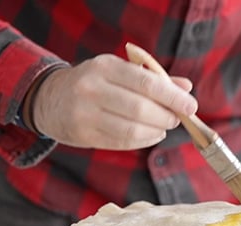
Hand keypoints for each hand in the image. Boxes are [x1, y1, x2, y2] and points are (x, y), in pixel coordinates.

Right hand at [32, 54, 197, 149]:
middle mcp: (92, 89)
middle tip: (177, 119)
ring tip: (165, 127)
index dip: (172, 96)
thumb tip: (186, 88)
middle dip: (166, 116)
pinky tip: (151, 135)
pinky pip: (121, 142)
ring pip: (131, 129)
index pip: (146, 82)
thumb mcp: (119, 71)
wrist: (49, 98)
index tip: (191, 106)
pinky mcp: (82, 135)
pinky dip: (143, 140)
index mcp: (104, 67)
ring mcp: (85, 114)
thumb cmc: (95, 83)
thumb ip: (153, 78)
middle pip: (140, 109)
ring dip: (156, 131)